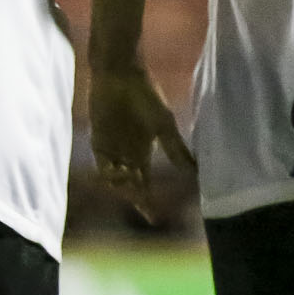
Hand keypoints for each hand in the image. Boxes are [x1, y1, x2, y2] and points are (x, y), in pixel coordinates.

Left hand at [89, 61, 195, 222]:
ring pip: (116, 178)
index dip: (148, 201)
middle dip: (136, 199)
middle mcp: (126, 152)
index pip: (145, 183)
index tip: (153, 219)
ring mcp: (111, 146)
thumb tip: (195, 172)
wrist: (121, 74)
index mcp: (143, 151)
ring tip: (133, 185)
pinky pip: (102, 164)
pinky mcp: (98, 138)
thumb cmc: (145, 95)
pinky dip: (111, 174)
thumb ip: (176, 149)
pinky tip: (121, 174)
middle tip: (146, 209)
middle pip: (130, 185)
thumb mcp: (164, 125)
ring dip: (124, 187)